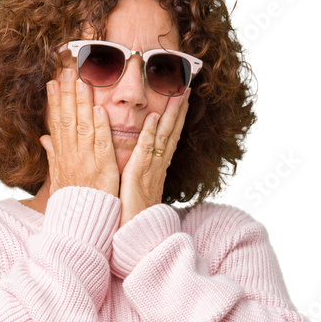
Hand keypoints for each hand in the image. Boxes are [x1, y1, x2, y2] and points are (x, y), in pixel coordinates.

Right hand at [39, 67, 119, 197]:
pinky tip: (98, 109)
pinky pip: (101, 145)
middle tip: (67, 71)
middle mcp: (71, 156)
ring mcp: (87, 161)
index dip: (54, 102)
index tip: (52, 82)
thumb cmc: (72, 203)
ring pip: (83, 127)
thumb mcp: (58, 179)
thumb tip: (44, 139)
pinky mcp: (103, 169)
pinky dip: (100, 127)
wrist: (81, 226)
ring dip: (82, 103)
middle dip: (66, 94)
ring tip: (81, 81)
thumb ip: (53, 156)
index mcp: (62, 157)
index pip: (56, 124)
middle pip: (67, 120)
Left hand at [117, 87, 190, 228]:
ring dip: (171, 114)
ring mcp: (151, 169)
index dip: (176, 116)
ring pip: (164, 136)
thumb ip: (138, 171)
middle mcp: (158, 165)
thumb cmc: (134, 214)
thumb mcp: (138, 188)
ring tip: (178, 93)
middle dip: (180, 109)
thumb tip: (137, 161)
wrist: (137, 235)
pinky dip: (151, 133)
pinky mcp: (139, 175)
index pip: (169, 136)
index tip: (182, 97)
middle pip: (172, 131)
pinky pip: (147, 151)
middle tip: (187, 86)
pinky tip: (155, 117)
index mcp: (157, 167)